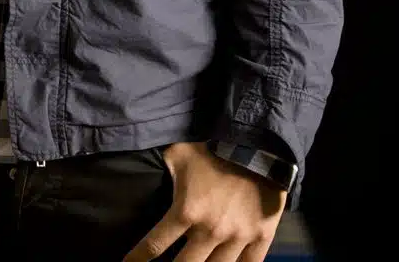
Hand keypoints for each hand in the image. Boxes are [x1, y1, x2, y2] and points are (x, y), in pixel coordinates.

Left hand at [123, 141, 286, 261]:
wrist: (257, 147)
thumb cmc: (213, 150)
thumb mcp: (178, 154)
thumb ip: (163, 168)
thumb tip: (144, 169)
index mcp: (186, 212)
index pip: (155, 245)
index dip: (138, 258)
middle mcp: (209, 231)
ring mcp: (237, 238)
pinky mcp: (260, 238)